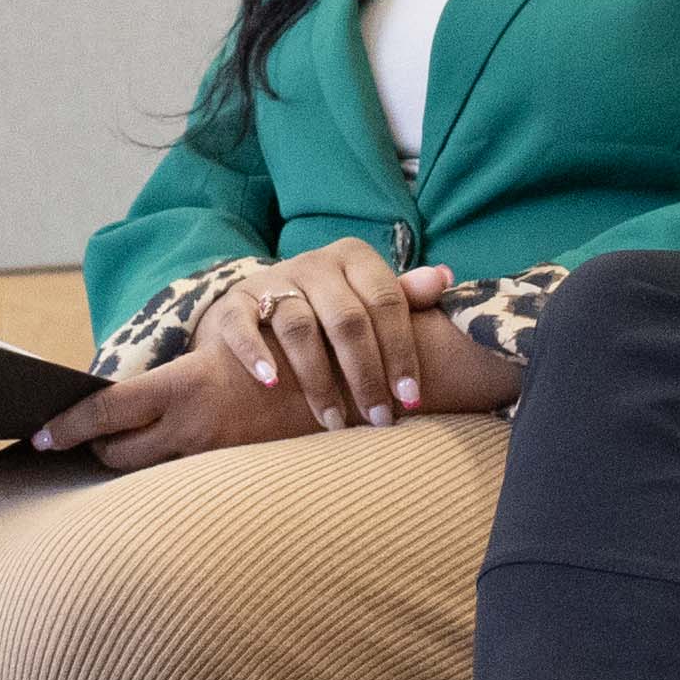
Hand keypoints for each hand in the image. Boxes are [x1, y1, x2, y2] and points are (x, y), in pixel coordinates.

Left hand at [29, 349, 317, 470]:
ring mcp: (216, 458)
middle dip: (96, 448)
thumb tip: (125, 395)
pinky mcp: (237, 478)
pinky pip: (184, 485)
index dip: (67, 425)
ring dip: (130, 463)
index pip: (107, 411)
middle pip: (116, 455)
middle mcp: (195, 429)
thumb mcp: (225, 350)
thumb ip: (176, 378)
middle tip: (86, 441)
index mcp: (186, 388)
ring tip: (120, 452)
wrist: (354, 387)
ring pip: (147, 476)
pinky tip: (165, 466)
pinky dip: (167, 475)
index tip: (36, 435)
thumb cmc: (287, 353)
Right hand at [188, 239, 484, 426]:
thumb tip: (445, 279)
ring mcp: (271, 281)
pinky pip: (243, 325)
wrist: (257, 304)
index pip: (387, 301)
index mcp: (353, 257)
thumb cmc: (328, 310)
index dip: (401, 351)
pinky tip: (272, 384)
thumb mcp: (366, 297)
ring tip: (333, 421)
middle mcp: (313, 263)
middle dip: (366, 375)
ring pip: (299, 327)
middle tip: (378, 419)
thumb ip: (404, 295)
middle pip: (347, 319)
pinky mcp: (233, 301)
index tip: (410, 397)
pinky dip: (256, 354)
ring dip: (318, 380)